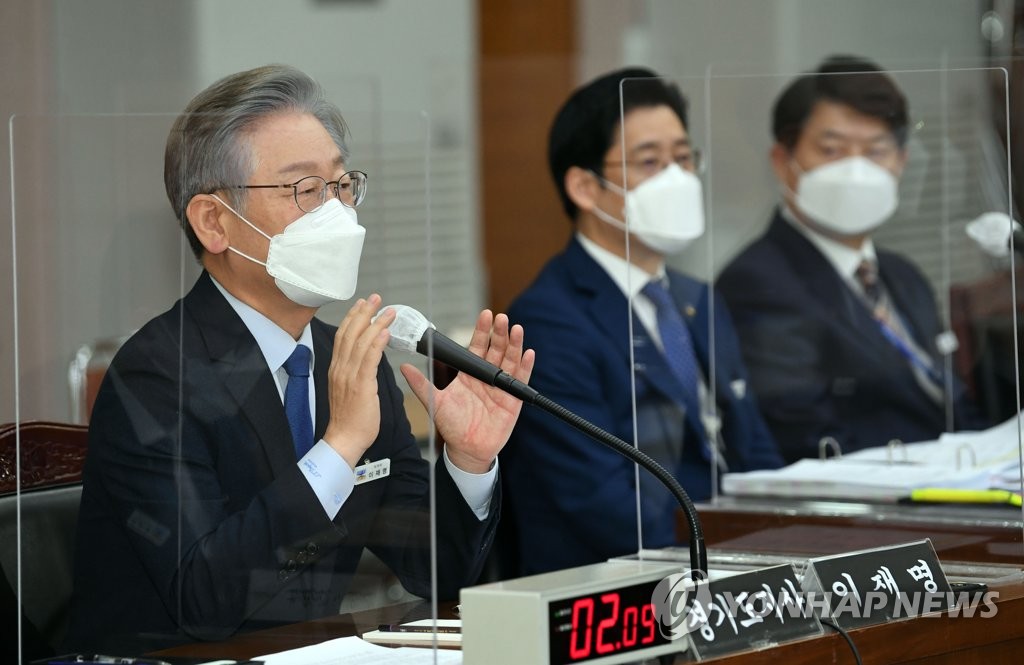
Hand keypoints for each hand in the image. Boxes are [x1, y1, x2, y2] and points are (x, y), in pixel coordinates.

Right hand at [322, 295, 394, 467]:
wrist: (344, 440)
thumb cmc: (350, 420)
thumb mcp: (349, 390)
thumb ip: (356, 373)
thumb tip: (367, 361)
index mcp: (337, 369)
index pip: (343, 336)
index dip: (353, 318)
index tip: (363, 304)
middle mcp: (340, 369)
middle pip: (350, 333)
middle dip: (364, 313)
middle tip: (376, 298)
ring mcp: (349, 376)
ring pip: (361, 342)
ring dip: (375, 323)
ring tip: (388, 311)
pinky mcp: (360, 385)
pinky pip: (369, 359)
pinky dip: (377, 342)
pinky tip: (386, 331)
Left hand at [400, 310, 534, 473]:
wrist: (466, 450)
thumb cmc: (452, 426)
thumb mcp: (434, 403)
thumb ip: (421, 384)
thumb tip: (405, 367)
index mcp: (469, 374)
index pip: (477, 347)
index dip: (482, 331)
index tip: (485, 316)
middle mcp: (486, 377)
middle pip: (496, 350)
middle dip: (499, 333)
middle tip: (501, 318)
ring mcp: (501, 387)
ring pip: (510, 361)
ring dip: (514, 345)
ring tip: (516, 329)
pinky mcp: (513, 400)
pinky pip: (521, 380)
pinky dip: (525, 366)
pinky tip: (528, 353)